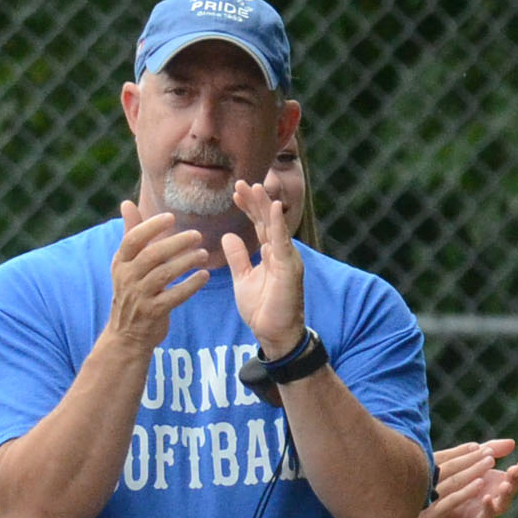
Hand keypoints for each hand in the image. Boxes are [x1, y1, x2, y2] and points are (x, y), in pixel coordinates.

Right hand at [107, 202, 210, 349]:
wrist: (127, 334)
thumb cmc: (132, 291)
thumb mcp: (126, 264)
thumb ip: (130, 233)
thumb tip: (126, 203)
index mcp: (120, 262)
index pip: (133, 239)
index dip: (151, 227)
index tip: (171, 217)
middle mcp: (127, 278)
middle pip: (152, 255)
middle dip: (176, 243)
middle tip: (198, 235)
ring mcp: (139, 296)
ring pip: (164, 274)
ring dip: (186, 262)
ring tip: (204, 254)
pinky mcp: (153, 312)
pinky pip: (175, 296)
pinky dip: (191, 285)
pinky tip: (204, 276)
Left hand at [223, 179, 307, 359]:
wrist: (274, 334)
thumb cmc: (263, 309)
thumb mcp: (243, 278)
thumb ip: (238, 257)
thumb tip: (228, 236)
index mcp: (271, 253)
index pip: (259, 224)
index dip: (248, 207)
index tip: (234, 192)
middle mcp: (281, 252)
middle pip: (267, 220)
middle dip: (255, 201)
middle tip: (241, 182)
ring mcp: (287, 259)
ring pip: (276, 227)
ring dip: (265, 206)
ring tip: (255, 187)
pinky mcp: (290, 268)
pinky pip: (283, 242)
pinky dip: (279, 224)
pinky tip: (274, 207)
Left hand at [412, 438, 517, 517]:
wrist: (432, 492)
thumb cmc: (455, 473)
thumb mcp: (474, 458)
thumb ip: (492, 449)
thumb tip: (512, 443)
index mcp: (499, 482)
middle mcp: (496, 497)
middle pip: (513, 491)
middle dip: (515, 481)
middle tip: (514, 471)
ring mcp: (486, 510)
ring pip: (502, 505)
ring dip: (506, 495)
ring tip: (505, 485)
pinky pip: (485, 516)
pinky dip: (488, 507)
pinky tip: (487, 497)